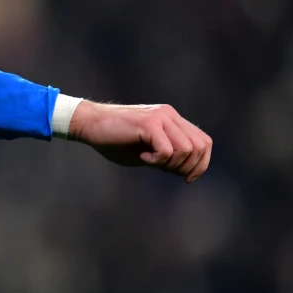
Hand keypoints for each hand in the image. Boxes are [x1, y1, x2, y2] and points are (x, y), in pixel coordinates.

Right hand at [69, 101, 211, 182]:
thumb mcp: (145, 150)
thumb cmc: (113, 139)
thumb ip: (166, 155)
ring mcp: (160, 117)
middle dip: (187, 167)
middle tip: (164, 171)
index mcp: (171, 119)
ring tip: (150, 162)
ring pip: (186, 149)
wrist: (88, 124)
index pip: (203, 142)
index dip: (201, 163)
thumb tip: (186, 171)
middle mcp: (169, 115)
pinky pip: (167, 151)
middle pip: (199, 146)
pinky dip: (156, 161)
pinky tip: (142, 158)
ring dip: (170, 164)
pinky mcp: (148, 124)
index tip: (186, 178)